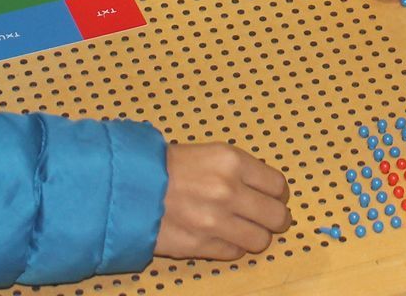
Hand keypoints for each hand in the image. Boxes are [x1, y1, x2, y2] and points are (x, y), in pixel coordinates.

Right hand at [153, 143, 290, 260]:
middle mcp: (228, 191)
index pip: (278, 186)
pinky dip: (232, 247)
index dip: (278, 194)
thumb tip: (268, 191)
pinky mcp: (200, 245)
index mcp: (232, 162)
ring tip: (245, 230)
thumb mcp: (209, 153)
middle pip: (276, 216)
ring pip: (260, 240)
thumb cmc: (167, 166)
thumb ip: (240, 170)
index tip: (273, 198)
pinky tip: (221, 236)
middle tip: (269, 219)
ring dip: (256, 236)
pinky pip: (234, 252)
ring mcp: (215, 222)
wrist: (127, 186)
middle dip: (276, 219)